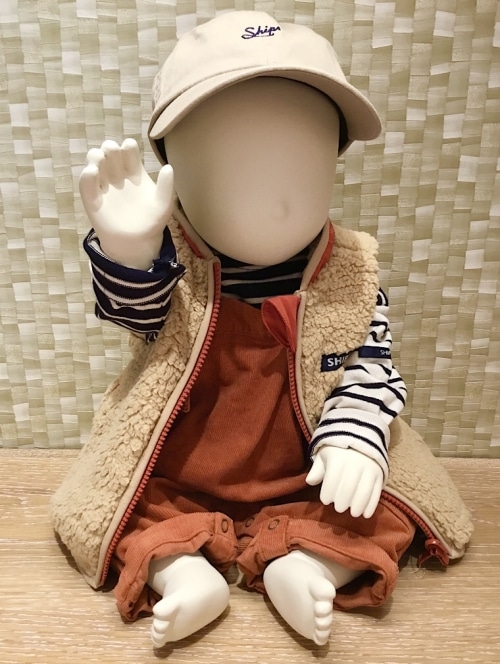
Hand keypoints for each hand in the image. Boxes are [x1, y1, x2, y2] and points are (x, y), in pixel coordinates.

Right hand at [79, 139, 174, 269]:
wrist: (138, 243)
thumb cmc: (152, 221)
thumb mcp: (163, 205)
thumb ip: (166, 187)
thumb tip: (168, 167)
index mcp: (134, 172)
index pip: (128, 150)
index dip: (127, 146)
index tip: (129, 148)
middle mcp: (117, 175)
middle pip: (110, 153)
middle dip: (109, 148)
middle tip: (112, 152)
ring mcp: (104, 186)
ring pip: (94, 163)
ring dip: (95, 157)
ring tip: (99, 159)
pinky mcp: (92, 200)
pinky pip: (86, 185)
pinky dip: (87, 177)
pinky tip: (92, 172)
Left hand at [306, 447, 382, 517]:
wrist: (361, 438)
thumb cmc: (337, 451)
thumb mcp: (324, 455)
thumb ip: (317, 469)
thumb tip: (309, 482)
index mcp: (338, 459)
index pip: (332, 481)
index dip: (327, 494)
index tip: (325, 500)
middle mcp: (355, 464)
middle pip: (348, 488)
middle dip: (342, 502)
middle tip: (338, 508)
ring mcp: (369, 469)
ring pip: (364, 492)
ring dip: (358, 506)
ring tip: (352, 513)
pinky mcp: (379, 474)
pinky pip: (376, 492)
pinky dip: (371, 505)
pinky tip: (365, 514)